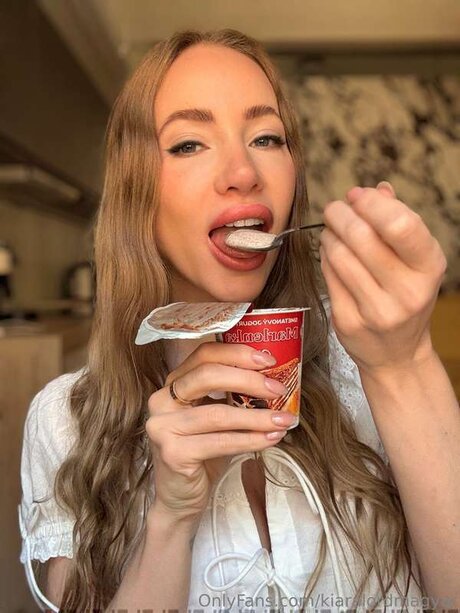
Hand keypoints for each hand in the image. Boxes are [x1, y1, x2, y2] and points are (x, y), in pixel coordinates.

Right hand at [146, 343, 292, 523]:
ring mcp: (163, 426)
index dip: (236, 354)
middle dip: (248, 380)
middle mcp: (161, 400)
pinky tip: (271, 438)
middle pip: (207, 376)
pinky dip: (250, 439)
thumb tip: (275, 382)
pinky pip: (220, 442)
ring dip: (257, 416)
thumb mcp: (217, 417)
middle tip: (278, 389)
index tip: (268, 361)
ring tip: (284, 419)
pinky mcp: (173, 453)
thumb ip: (234, 396)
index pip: (203, 355)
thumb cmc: (203, 453)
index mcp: (173, 384)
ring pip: (218, 413)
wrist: (180, 497)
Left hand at [319, 181, 446, 374]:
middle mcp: (407, 291)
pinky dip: (324, 257)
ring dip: (329, 235)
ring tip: (332, 232)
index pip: (401, 225)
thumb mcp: (414, 261)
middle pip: (362, 236)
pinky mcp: (349, 321)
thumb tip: (377, 190)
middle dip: (341, 214)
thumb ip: (398, 222)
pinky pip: (327, 275)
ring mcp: (377, 310)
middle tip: (334, 209)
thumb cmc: (404, 296)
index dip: (371, 204)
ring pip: (339, 255)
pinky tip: (330, 255)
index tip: (356, 195)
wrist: (396, 354)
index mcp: (429, 268)